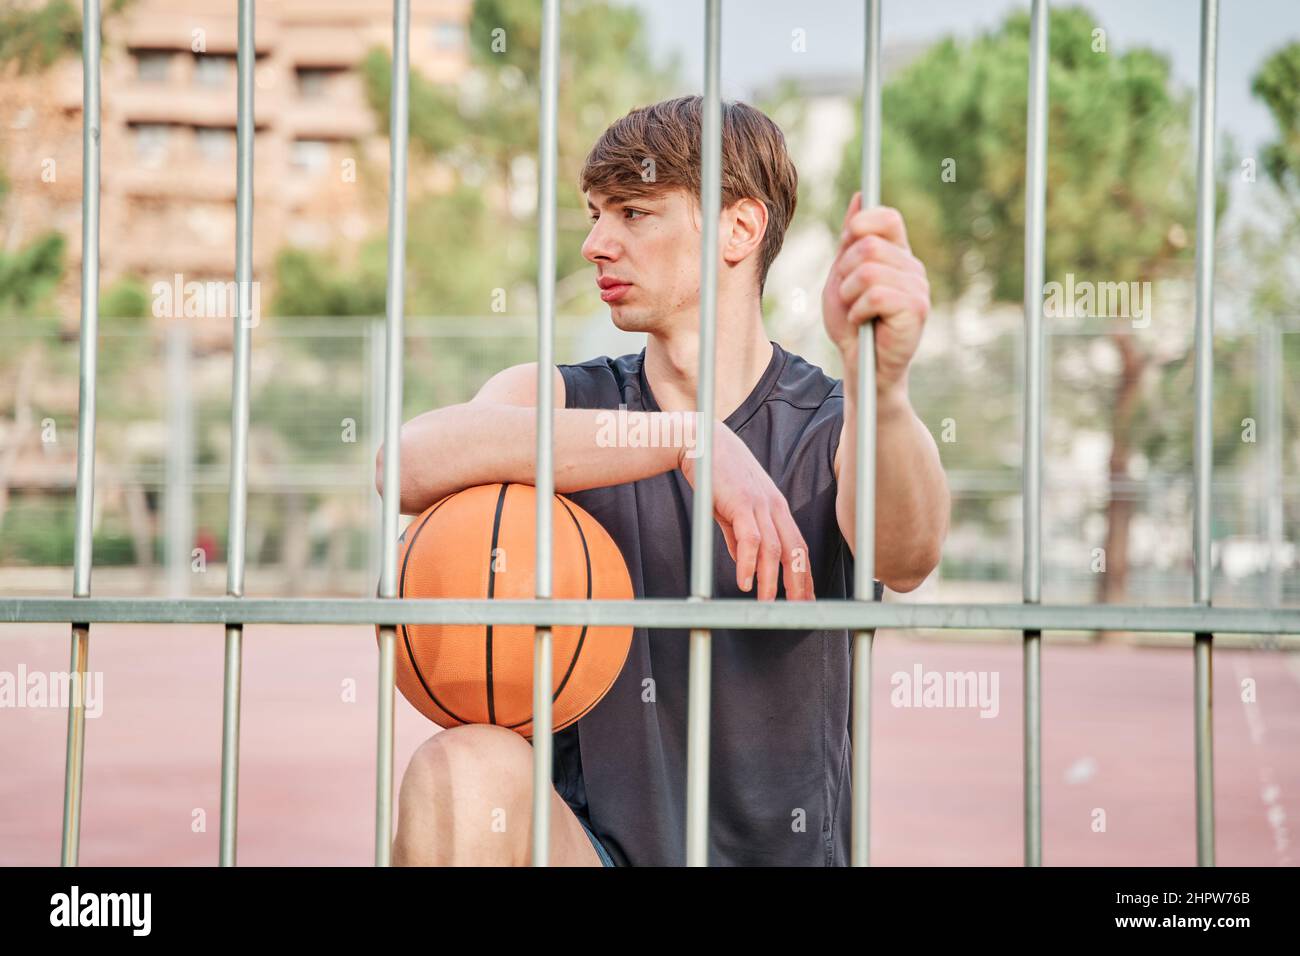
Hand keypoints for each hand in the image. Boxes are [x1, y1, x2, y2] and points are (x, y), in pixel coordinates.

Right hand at [678, 420, 814, 600]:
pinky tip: (745, 582)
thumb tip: (744, 561)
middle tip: (799, 610)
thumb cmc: (718, 473)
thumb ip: (739, 535)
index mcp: (776, 508)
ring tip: (766, 604)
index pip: (798, 546)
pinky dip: (749, 563)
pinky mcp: (742, 503)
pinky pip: (751, 539)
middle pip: (795, 551)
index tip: (806, 597)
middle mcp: (774, 506)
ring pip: (774, 549)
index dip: (804, 573)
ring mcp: (760, 504)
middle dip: (799, 583)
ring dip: (771, 580)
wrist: (702, 442)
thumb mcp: (733, 508)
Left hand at [821, 192, 929, 394]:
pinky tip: (864, 323)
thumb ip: (850, 240)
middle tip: (849, 296)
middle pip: (868, 245)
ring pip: (867, 271)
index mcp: (897, 255)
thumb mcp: (842, 276)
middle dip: (844, 272)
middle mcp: (912, 267)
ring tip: (857, 312)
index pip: (888, 217)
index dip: (863, 223)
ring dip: (849, 295)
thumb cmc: (852, 325)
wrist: (861, 367)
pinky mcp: (916, 309)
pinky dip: (858, 311)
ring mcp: (918, 288)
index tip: (847, 242)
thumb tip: (860, 196)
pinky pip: (875, 295)